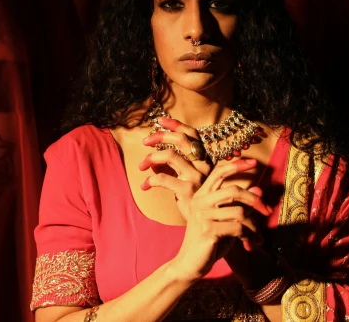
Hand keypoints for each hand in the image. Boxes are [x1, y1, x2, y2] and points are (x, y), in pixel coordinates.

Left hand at [141, 116, 270, 221]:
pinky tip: (144, 186)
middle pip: (182, 140)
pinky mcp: (187, 192)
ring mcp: (197, 178)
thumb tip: (154, 161)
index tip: (160, 119)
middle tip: (145, 141)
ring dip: (152, 157)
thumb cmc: (196, 204)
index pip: (193, 135)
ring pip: (171, 156)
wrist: (206, 229)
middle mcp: (204, 166)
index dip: (176, 125)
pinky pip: (163, 179)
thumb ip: (175, 169)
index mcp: (205, 161)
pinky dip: (150, 180)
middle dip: (161, 136)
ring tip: (142, 165)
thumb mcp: (188, 183)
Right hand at [167, 159, 271, 281]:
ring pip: (239, 212)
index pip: (219, 172)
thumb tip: (258, 188)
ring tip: (256, 237)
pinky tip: (248, 243)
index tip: (254, 162)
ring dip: (253, 226)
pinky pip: (237, 228)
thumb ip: (240, 205)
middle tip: (267, 211)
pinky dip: (248, 236)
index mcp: (202, 195)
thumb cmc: (210, 241)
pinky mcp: (208, 230)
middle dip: (255, 201)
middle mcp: (200, 202)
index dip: (236, 165)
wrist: (190, 264)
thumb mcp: (226, 221)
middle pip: (234, 191)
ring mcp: (202, 215)